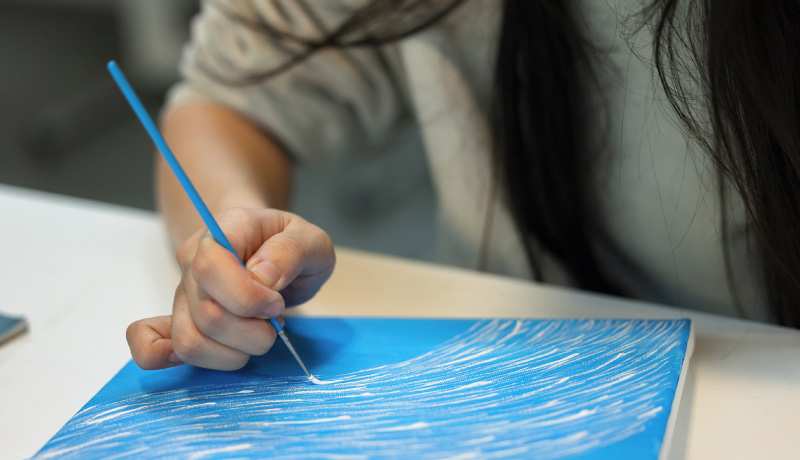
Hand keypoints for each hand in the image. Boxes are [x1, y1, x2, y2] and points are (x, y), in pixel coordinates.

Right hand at [126, 208, 334, 370]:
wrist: (270, 248)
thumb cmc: (289, 245)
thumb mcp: (310, 240)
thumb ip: (290, 252)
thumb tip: (262, 278)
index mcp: (224, 231)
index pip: (209, 267)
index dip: (246, 297)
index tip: (276, 304)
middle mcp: (193, 260)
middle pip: (205, 314)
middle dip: (251, 333)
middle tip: (275, 323)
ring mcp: (182, 292)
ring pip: (189, 341)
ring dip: (232, 354)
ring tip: (256, 336)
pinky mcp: (178, 320)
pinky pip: (149, 348)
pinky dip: (166, 360)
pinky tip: (209, 353)